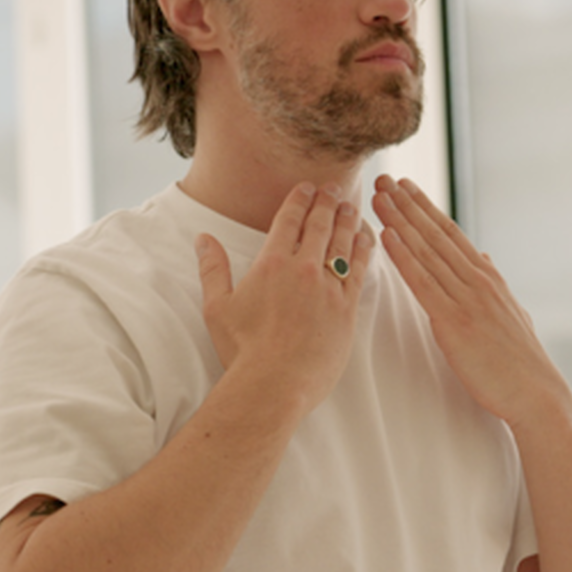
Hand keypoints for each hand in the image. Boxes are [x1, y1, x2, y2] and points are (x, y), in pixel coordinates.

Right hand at [196, 182, 373, 414]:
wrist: (275, 384)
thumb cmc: (243, 350)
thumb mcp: (217, 307)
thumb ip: (212, 269)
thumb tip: (203, 239)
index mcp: (272, 263)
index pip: (289, 220)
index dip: (300, 200)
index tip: (308, 187)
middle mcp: (304, 269)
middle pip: (320, 225)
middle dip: (327, 203)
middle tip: (334, 189)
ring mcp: (329, 288)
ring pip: (343, 243)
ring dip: (348, 221)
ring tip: (352, 207)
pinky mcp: (347, 308)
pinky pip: (360, 271)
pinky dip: (364, 251)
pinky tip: (368, 240)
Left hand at [371, 175, 570, 426]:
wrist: (536, 392)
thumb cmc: (520, 360)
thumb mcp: (510, 311)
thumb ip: (493, 282)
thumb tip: (484, 257)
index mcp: (487, 276)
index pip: (450, 233)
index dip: (425, 208)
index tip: (405, 187)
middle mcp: (477, 280)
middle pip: (434, 234)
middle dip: (406, 205)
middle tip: (383, 178)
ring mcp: (467, 298)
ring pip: (425, 251)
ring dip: (398, 221)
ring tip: (378, 197)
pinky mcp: (455, 322)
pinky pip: (423, 283)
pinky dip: (403, 257)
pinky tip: (387, 237)